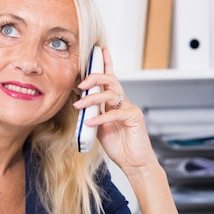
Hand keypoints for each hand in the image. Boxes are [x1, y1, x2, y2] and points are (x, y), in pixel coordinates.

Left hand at [73, 47, 156, 174]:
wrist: (135, 163)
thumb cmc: (120, 146)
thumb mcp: (100, 128)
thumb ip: (93, 114)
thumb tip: (79, 103)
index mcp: (116, 103)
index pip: (110, 79)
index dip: (105, 64)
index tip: (99, 50)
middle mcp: (124, 102)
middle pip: (111, 81)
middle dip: (94, 78)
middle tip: (80, 84)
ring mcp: (130, 109)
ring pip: (111, 94)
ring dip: (92, 98)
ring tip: (79, 105)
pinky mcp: (134, 118)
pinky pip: (115, 113)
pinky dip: (100, 117)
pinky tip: (90, 121)